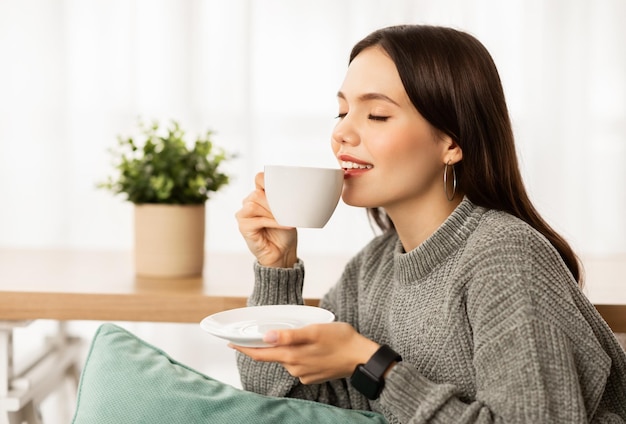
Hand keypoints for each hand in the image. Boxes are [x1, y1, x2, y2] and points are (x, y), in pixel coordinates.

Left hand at [231, 322, 379, 383]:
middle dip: (267, 345)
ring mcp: (304, 374)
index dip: (245, 348)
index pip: (261, 354)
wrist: (362, 358)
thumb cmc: (341, 340)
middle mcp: (295, 368)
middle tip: (268, 331)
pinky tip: (311, 347)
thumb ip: (289, 335)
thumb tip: (266, 336)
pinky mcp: (313, 376)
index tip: (231, 343)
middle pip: (273, 356)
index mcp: (292, 356)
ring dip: (286, 349)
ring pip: (287, 359)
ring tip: (300, 335)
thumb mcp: (314, 331)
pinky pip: (299, 364)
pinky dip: (298, 355)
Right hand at [235, 172, 297, 267]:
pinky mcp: (243, 226)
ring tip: (284, 219)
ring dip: (273, 213)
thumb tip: (286, 194)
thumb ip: (281, 200)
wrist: (282, 251)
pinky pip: (257, 220)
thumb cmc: (284, 231)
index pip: (259, 179)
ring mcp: (244, 214)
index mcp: (260, 194)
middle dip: (274, 202)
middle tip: (286, 211)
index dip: (268, 180)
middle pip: (257, 193)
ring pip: (254, 205)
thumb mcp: (286, 211)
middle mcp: (249, 202)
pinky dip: (273, 222)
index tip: (282, 188)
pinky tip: (285, 225)